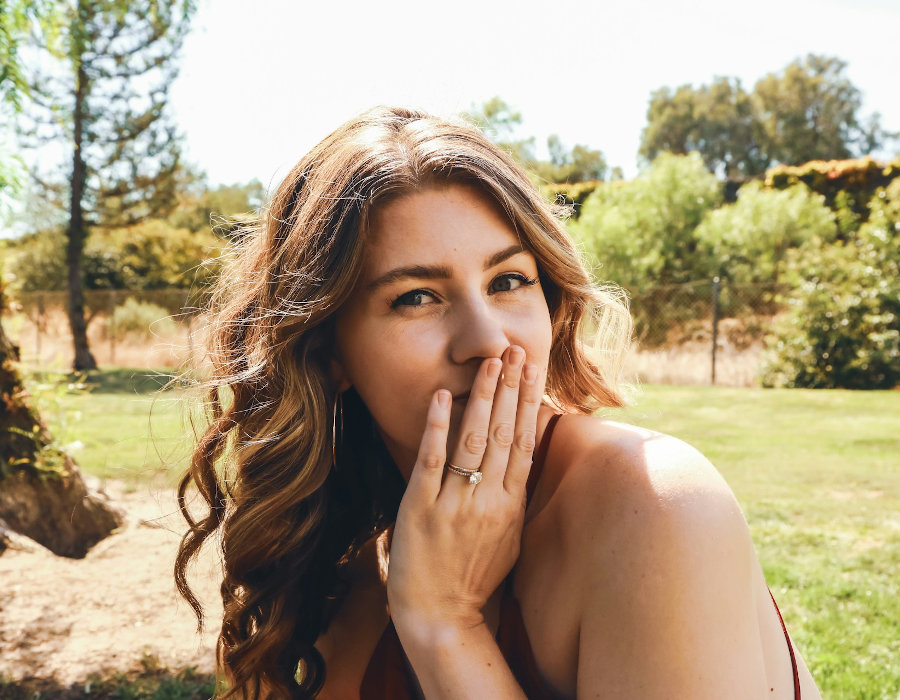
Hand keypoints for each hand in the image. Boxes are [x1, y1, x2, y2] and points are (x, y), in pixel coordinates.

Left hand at [386, 346, 543, 635]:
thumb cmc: (474, 578)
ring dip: (484, 397)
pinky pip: (432, 461)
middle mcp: (488, 500)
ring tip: (491, 362)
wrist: (442, 617)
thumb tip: (522, 458)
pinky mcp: (420, 508)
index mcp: (510, 505)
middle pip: (502, 433)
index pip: (523, 443)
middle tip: (516, 350)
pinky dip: (438, 427)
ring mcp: (455, 503)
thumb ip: (514, 497)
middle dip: (510, 388)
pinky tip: (445, 395)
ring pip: (473, 440)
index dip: (528, 403)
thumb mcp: (508, 539)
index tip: (533, 370)